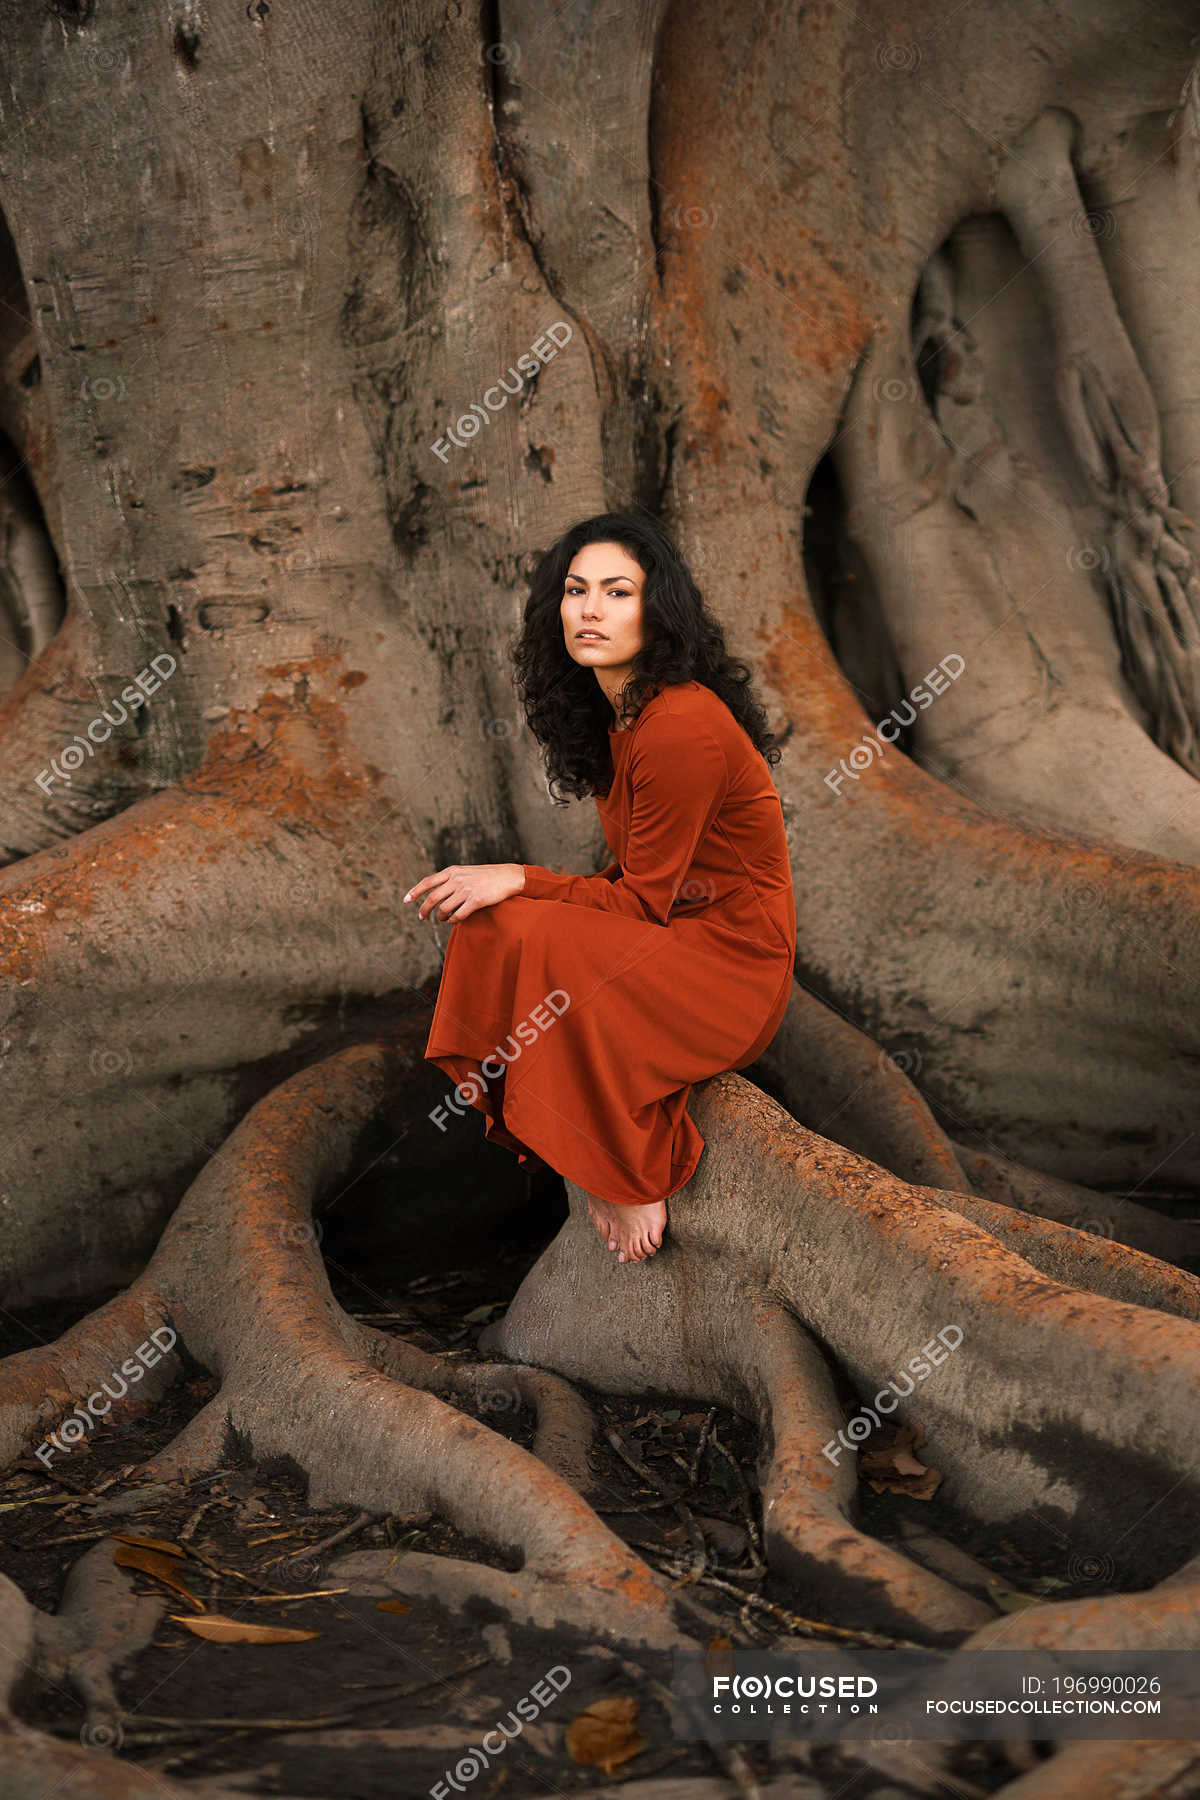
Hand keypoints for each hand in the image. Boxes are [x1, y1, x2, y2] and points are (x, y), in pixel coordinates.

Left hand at [403, 862, 525, 922]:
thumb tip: (435, 889)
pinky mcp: (476, 901)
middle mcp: (457, 879)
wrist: (508, 876)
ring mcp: (466, 890)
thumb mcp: (466, 871)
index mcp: (453, 871)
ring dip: (440, 917)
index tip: (406, 900)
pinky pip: (458, 915)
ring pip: (444, 908)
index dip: (415, 891)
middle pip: (433, 897)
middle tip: (421, 917)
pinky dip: (453, 920)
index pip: (428, 881)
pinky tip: (453, 921)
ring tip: (442, 919)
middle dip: (424, 909)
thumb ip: (451, 878)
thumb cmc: (487, 875)